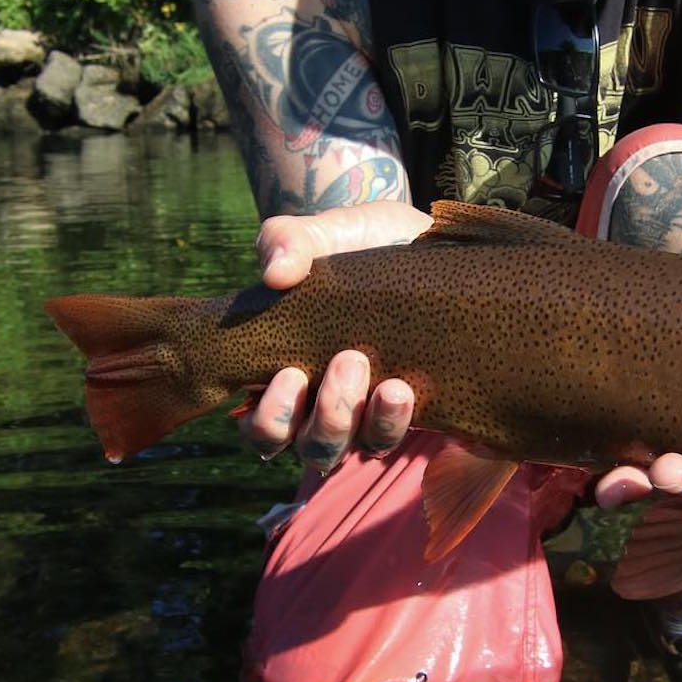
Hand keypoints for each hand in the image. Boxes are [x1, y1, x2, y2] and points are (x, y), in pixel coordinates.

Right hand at [241, 203, 427, 469]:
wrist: (419, 243)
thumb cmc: (358, 245)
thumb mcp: (323, 232)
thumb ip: (287, 242)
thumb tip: (275, 273)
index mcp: (287, 374)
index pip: (262, 426)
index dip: (269, 418)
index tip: (290, 374)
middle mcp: (323, 405)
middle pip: (310, 448)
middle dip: (325, 418)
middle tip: (348, 362)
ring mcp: (367, 413)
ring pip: (357, 449)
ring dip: (367, 423)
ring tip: (390, 384)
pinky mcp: (411, 410)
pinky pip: (394, 437)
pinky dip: (397, 419)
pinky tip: (407, 388)